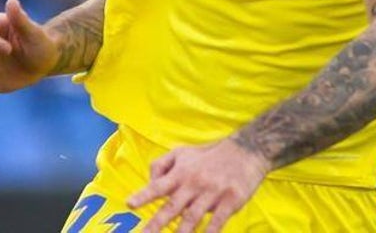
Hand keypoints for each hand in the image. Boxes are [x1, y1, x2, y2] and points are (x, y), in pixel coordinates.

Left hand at [127, 138, 268, 232]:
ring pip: (193, 218)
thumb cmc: (209, 155)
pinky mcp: (230, 201)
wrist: (245, 151)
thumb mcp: (183, 153)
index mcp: (181, 173)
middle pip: (172, 207)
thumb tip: (148, 183)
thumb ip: (161, 165)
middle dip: (156, 224)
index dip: (144, 195)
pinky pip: (217, 222)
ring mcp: (212, 193)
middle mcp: (194, 183)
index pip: (158, 185)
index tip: (130, 203)